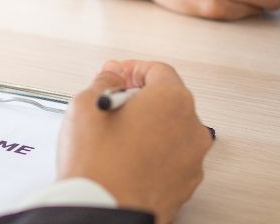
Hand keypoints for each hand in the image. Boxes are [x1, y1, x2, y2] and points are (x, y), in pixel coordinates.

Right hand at [58, 60, 212, 222]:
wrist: (104, 210)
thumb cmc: (98, 165)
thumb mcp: (87, 105)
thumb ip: (104, 81)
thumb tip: (111, 77)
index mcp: (172, 101)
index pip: (158, 70)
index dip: (132, 69)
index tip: (116, 75)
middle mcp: (191, 128)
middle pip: (168, 100)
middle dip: (140, 98)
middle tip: (112, 104)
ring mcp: (192, 159)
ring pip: (171, 130)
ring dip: (148, 126)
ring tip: (115, 136)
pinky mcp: (186, 185)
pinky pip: (171, 157)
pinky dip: (153, 152)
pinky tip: (125, 158)